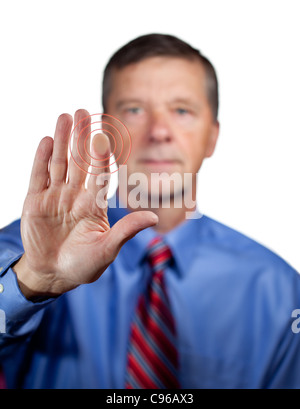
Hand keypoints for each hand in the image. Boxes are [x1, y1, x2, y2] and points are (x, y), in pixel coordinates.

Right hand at [14, 109, 157, 298]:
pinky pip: (38, 176)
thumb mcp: (106, 250)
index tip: (104, 134)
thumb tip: (154, 218)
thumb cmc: (83, 265)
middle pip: (79, 160)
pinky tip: (46, 140)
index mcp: (94, 204)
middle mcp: (75, 195)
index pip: (99, 173)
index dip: (101, 154)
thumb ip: (126, 231)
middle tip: (84, 112)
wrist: (53, 274)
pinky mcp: (35, 201)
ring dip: (61, 140)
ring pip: (59, 162)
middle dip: (81, 137)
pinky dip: (41, 158)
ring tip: (65, 117)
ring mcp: (54, 196)